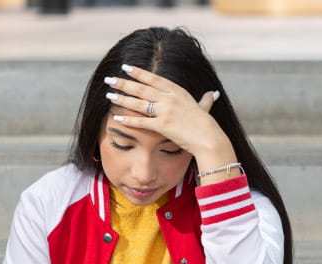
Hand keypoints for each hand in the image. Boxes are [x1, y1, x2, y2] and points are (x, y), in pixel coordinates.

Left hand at [104, 64, 236, 172]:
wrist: (209, 139)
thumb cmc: (207, 126)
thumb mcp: (204, 108)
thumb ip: (205, 100)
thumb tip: (212, 93)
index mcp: (178, 92)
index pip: (154, 78)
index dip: (139, 72)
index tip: (126, 67)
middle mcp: (170, 99)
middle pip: (142, 88)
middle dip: (124, 82)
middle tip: (110, 78)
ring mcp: (166, 111)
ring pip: (139, 102)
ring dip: (122, 98)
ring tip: (109, 94)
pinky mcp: (162, 126)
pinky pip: (141, 121)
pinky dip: (128, 119)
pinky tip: (117, 117)